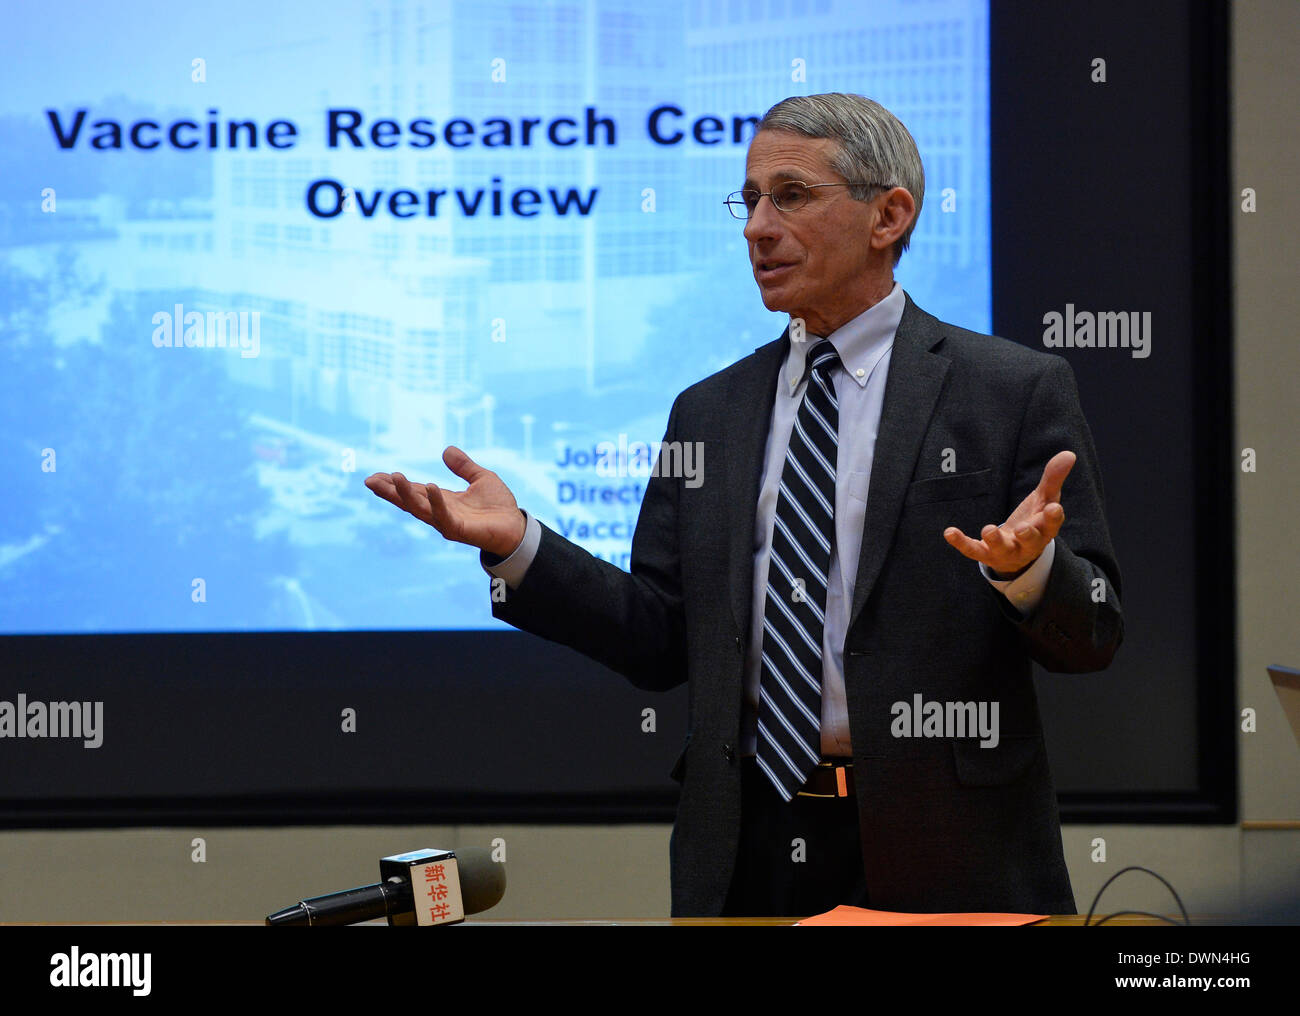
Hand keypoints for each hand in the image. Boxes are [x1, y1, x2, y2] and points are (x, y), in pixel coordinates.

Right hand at [364, 446, 525, 557]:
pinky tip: (430, 487)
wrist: (517, 527)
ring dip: (406, 494)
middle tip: (370, 480)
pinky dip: (436, 503)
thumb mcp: (481, 478)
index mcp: (442, 500)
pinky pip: (444, 517)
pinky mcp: (460, 530)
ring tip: (395, 477)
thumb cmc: (499, 506)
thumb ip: (464, 466)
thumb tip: (446, 450)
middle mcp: (440, 512)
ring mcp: (448, 522)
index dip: (395, 484)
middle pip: (409, 501)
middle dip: (390, 491)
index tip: (375, 476)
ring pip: (420, 509)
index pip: (413, 491)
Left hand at [943, 450, 1074, 574]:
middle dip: (1027, 535)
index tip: (1053, 507)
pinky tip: (949, 532)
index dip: (1053, 517)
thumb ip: (1053, 478)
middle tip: (1021, 528)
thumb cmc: (1033, 521)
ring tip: (988, 529)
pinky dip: (961, 543)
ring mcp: (1006, 551)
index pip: (1052, 524)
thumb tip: (1069, 454)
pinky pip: (973, 550)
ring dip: (995, 540)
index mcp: (1044, 529)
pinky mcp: (986, 554)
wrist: (1018, 553)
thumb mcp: (1043, 499)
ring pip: (1002, 549)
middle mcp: (1027, 544)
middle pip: (1031, 541)